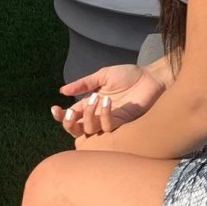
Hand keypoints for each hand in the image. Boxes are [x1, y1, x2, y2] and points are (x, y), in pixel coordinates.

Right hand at [50, 64, 165, 139]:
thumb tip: (62, 91)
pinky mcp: (123, 123)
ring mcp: (110, 120)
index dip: (61, 115)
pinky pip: (108, 127)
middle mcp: (98, 115)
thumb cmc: (129, 75)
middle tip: (69, 113)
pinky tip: (107, 101)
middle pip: (77, 129)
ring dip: (88, 115)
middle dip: (69, 123)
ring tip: (95, 98)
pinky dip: (104, 116)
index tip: (55, 108)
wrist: (151, 77)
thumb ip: (84, 83)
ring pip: (91, 130)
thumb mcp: (102, 76)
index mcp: (91, 104)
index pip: (72, 115)